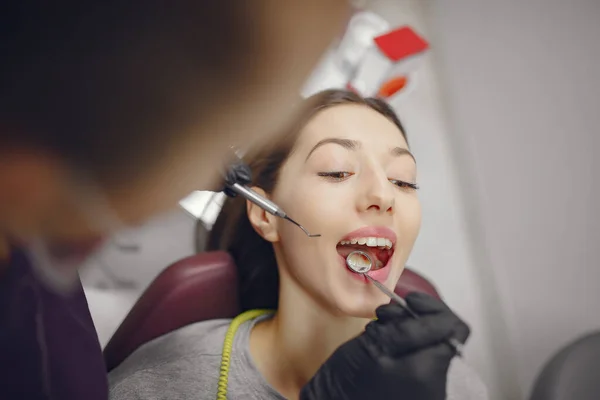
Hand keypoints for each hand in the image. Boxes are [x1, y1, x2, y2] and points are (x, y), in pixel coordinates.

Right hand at [300, 292, 469, 399]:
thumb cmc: (349, 376)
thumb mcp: (377, 344)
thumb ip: (413, 329)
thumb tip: (444, 319)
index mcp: (429, 371)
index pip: (454, 328)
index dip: (433, 309)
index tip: (410, 300)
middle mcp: (437, 380)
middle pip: (443, 332)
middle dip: (416, 317)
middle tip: (387, 315)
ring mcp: (429, 383)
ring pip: (431, 339)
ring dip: (406, 326)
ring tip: (379, 328)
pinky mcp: (418, 381)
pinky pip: (421, 352)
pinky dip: (403, 340)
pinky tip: (382, 341)